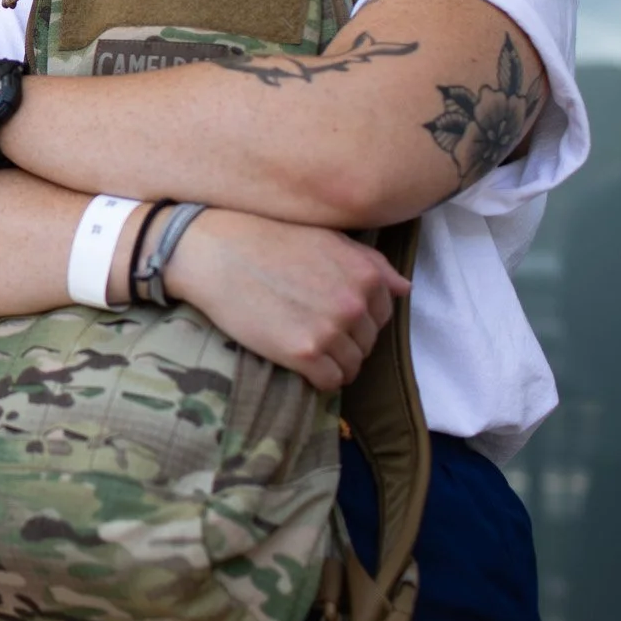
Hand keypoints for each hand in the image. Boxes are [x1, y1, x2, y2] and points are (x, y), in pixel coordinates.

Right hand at [161, 210, 409, 390]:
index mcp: (365, 274)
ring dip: (333, 362)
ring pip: (352, 366)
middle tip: (311, 328)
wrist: (215, 251)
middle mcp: (355, 303)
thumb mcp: (326, 239)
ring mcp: (331, 329)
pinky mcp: (304, 353)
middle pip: (368, 344)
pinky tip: (299, 362)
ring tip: (304, 346)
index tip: (330, 314)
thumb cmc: (266, 238)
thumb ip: (371, 264)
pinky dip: (319, 378)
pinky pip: (330, 382)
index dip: (357, 319)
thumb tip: (405, 289)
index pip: (383, 316)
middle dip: (346, 341)